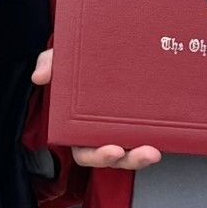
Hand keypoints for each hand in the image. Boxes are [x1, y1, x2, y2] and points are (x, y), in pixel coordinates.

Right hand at [31, 49, 161, 171]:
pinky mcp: (136, 119)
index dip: (99, 155)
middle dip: (130, 159)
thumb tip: (39, 77)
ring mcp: (119, 127)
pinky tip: (167, 136)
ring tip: (155, 150)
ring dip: (143, 155)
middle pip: (113, 156)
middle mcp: (98, 133)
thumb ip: (49, 65)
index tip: (114, 150)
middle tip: (146, 152)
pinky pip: (144, 135)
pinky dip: (154, 138)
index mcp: (76, 128)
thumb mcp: (58, 60)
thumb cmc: (73, 62)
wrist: (96, 49)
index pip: (85, 151)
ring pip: (131, 152)